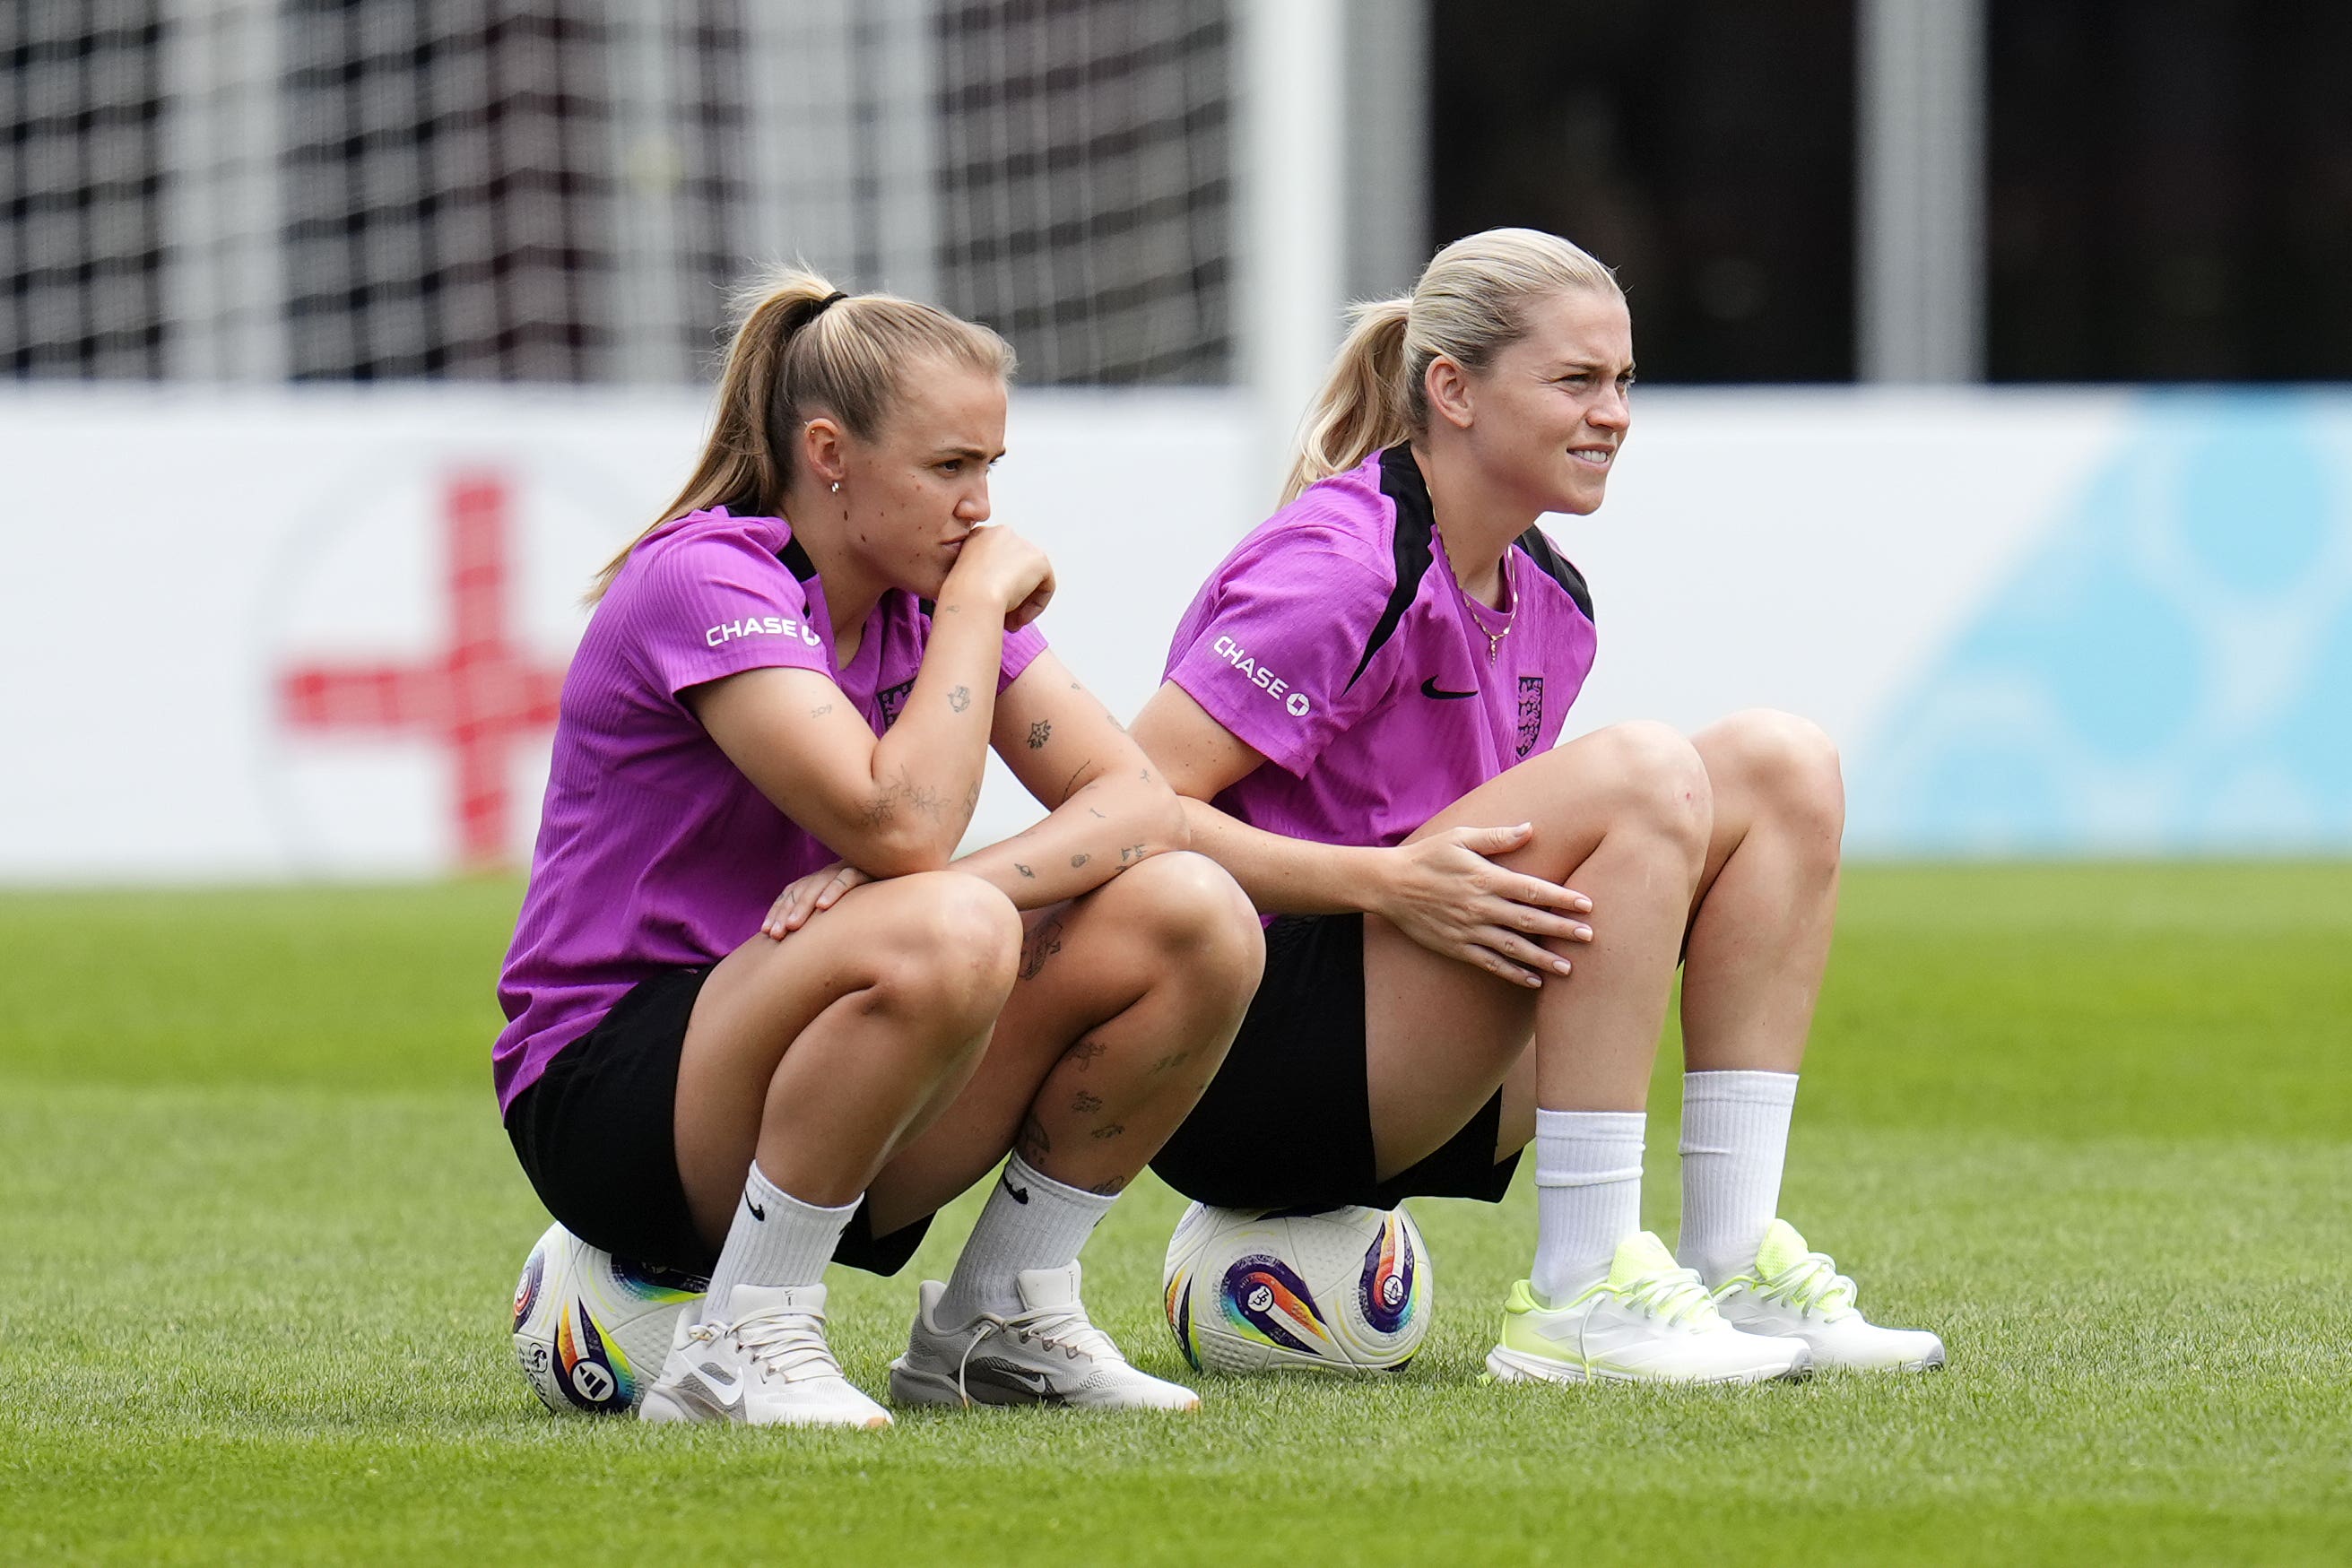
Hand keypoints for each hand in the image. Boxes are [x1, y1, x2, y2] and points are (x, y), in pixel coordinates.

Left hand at [761, 861, 871, 938]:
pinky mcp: (869, 868)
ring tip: (792, 926)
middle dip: (785, 912)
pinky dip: (834, 890)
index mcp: (822, 881)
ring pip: (820, 883)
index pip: (792, 892)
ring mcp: (849, 868)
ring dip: (803, 904)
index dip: (777, 910)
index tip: (766, 932)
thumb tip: (805, 947)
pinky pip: (848, 877)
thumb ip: (829, 922)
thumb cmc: (877, 902)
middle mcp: (831, 872)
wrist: (911, 880)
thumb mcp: (848, 911)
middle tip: (775, 934)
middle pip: (801, 889)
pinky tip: (824, 906)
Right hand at [946, 525, 1054, 627]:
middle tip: (1003, 618)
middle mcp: (1002, 533)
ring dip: (1022, 603)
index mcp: (979, 536)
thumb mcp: (964, 581)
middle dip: (1012, 594)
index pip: (996, 561)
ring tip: (1009, 623)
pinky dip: (1036, 606)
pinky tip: (1019, 619)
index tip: (988, 604)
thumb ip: (981, 580)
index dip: (994, 586)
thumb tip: (996, 594)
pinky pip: (1045, 587)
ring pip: (1031, 578)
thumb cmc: (959, 596)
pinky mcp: (1039, 559)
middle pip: (1016, 568)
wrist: (970, 597)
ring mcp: (1022, 544)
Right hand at [1370, 823, 1593, 987]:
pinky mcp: (1457, 947)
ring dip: (1543, 959)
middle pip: (1530, 920)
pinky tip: (1534, 981)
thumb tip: (1530, 829)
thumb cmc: (1428, 856)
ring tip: (1569, 968)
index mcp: (1486, 878)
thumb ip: (1497, 837)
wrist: (1390, 884)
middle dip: (1562, 929)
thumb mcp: (1460, 837)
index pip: (1533, 890)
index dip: (1562, 898)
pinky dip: (1513, 974)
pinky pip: (1490, 964)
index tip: (1587, 905)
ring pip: (1514, 948)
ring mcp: (1469, 930)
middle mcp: (1481, 906)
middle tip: (1589, 936)